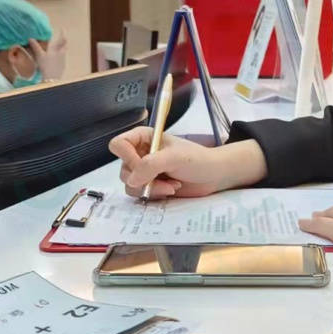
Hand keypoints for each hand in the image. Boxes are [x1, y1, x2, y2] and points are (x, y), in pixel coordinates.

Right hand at [30, 33, 66, 80]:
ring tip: (58, 48)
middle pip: (65, 46)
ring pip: (64, 53)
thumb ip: (35, 46)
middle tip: (62, 38)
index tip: (62, 29)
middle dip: (63, 42)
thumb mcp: (39, 55)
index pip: (62, 40)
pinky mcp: (62, 67)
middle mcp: (62, 55)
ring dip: (62, 49)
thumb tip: (30, 38)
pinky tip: (56, 59)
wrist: (52, 79)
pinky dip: (60, 56)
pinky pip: (62, 59)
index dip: (62, 34)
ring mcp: (63, 61)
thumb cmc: (46, 66)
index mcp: (57, 50)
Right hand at [108, 129, 266, 199]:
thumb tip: (131, 180)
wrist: (214, 176)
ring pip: (130, 185)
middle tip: (163, 177)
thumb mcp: (174, 157)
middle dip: (143, 178)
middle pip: (123, 169)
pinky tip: (171, 189)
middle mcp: (140, 154)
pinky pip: (140, 195)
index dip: (127, 157)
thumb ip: (150, 165)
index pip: (118, 145)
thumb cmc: (197, 160)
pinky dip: (155, 195)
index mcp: (143, 138)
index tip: (143, 164)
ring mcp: (145, 172)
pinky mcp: (151, 187)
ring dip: (151, 188)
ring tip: (172, 185)